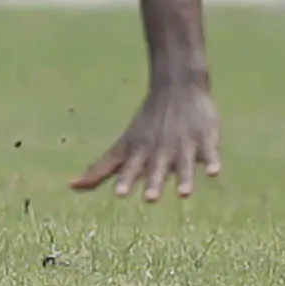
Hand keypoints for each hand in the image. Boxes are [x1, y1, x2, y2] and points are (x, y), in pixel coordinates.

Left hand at [73, 79, 219, 199]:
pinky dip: (212, 161)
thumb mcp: (122, 146)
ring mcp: (183, 144)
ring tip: (184, 194)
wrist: (176, 87)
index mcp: (140, 152)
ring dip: (184, 178)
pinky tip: (214, 172)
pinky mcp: (205, 139)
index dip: (125, 180)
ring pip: (184, 164)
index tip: (119, 193)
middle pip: (156, 169)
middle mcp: (160, 150)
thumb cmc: (146, 124)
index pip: (130, 168)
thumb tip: (71, 187)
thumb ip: (99, 170)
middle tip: (149, 199)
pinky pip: (209, 152)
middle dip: (153, 182)